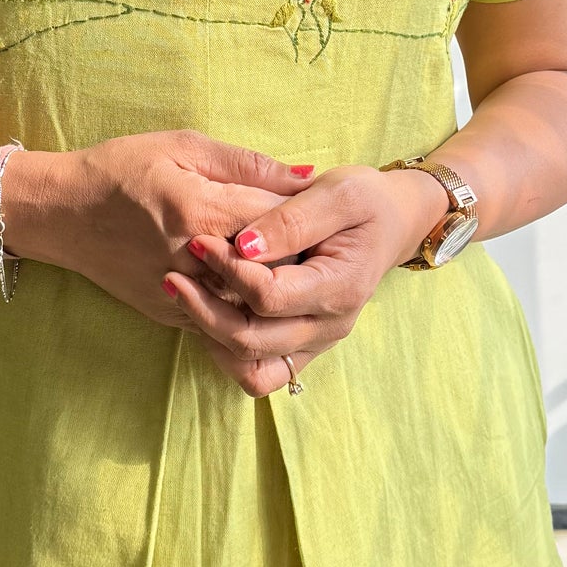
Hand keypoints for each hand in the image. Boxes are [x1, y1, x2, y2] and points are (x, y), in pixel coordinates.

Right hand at [9, 131, 314, 326]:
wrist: (61, 214)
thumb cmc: (121, 169)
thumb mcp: (184, 147)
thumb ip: (248, 164)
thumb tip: (307, 177)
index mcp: (198, 209)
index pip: (277, 218)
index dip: (307, 213)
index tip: (325, 206)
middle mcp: (191, 258)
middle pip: (272, 268)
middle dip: (301, 254)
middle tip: (321, 241)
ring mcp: (180, 293)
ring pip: (252, 303)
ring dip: (278, 285)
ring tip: (297, 265)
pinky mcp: (171, 315)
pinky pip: (226, 321)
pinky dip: (248, 305)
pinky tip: (261, 286)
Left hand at [161, 163, 448, 395]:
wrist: (391, 223)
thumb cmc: (364, 201)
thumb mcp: (339, 193)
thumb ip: (292, 219)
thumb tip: (245, 245)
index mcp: (340, 286)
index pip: (270, 295)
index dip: (229, 271)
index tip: (200, 241)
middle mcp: (329, 325)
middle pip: (253, 340)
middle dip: (205, 308)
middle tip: (175, 274)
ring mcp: (316, 343)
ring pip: (251, 367)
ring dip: (212, 338)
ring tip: (185, 298)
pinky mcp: (301, 347)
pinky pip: (258, 373)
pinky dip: (226, 352)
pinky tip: (209, 315)